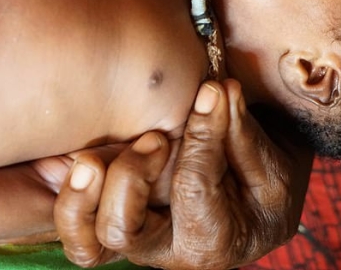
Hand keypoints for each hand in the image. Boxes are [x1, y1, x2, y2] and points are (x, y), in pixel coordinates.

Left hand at [53, 79, 312, 268]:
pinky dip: (69, 197)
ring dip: (81, 196)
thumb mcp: (271, 165)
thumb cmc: (266, 183)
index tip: (212, 91)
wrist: (252, 198)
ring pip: (87, 239)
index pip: (192, 188)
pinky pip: (76, 226)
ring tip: (91, 156)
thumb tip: (219, 90)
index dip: (202, 136)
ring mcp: (133, 238)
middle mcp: (163, 249)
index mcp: (211, 242)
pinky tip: (76, 159)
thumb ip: (242, 134)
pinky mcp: (111, 219)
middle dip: (130, 176)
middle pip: (122, 229)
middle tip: (155, 136)